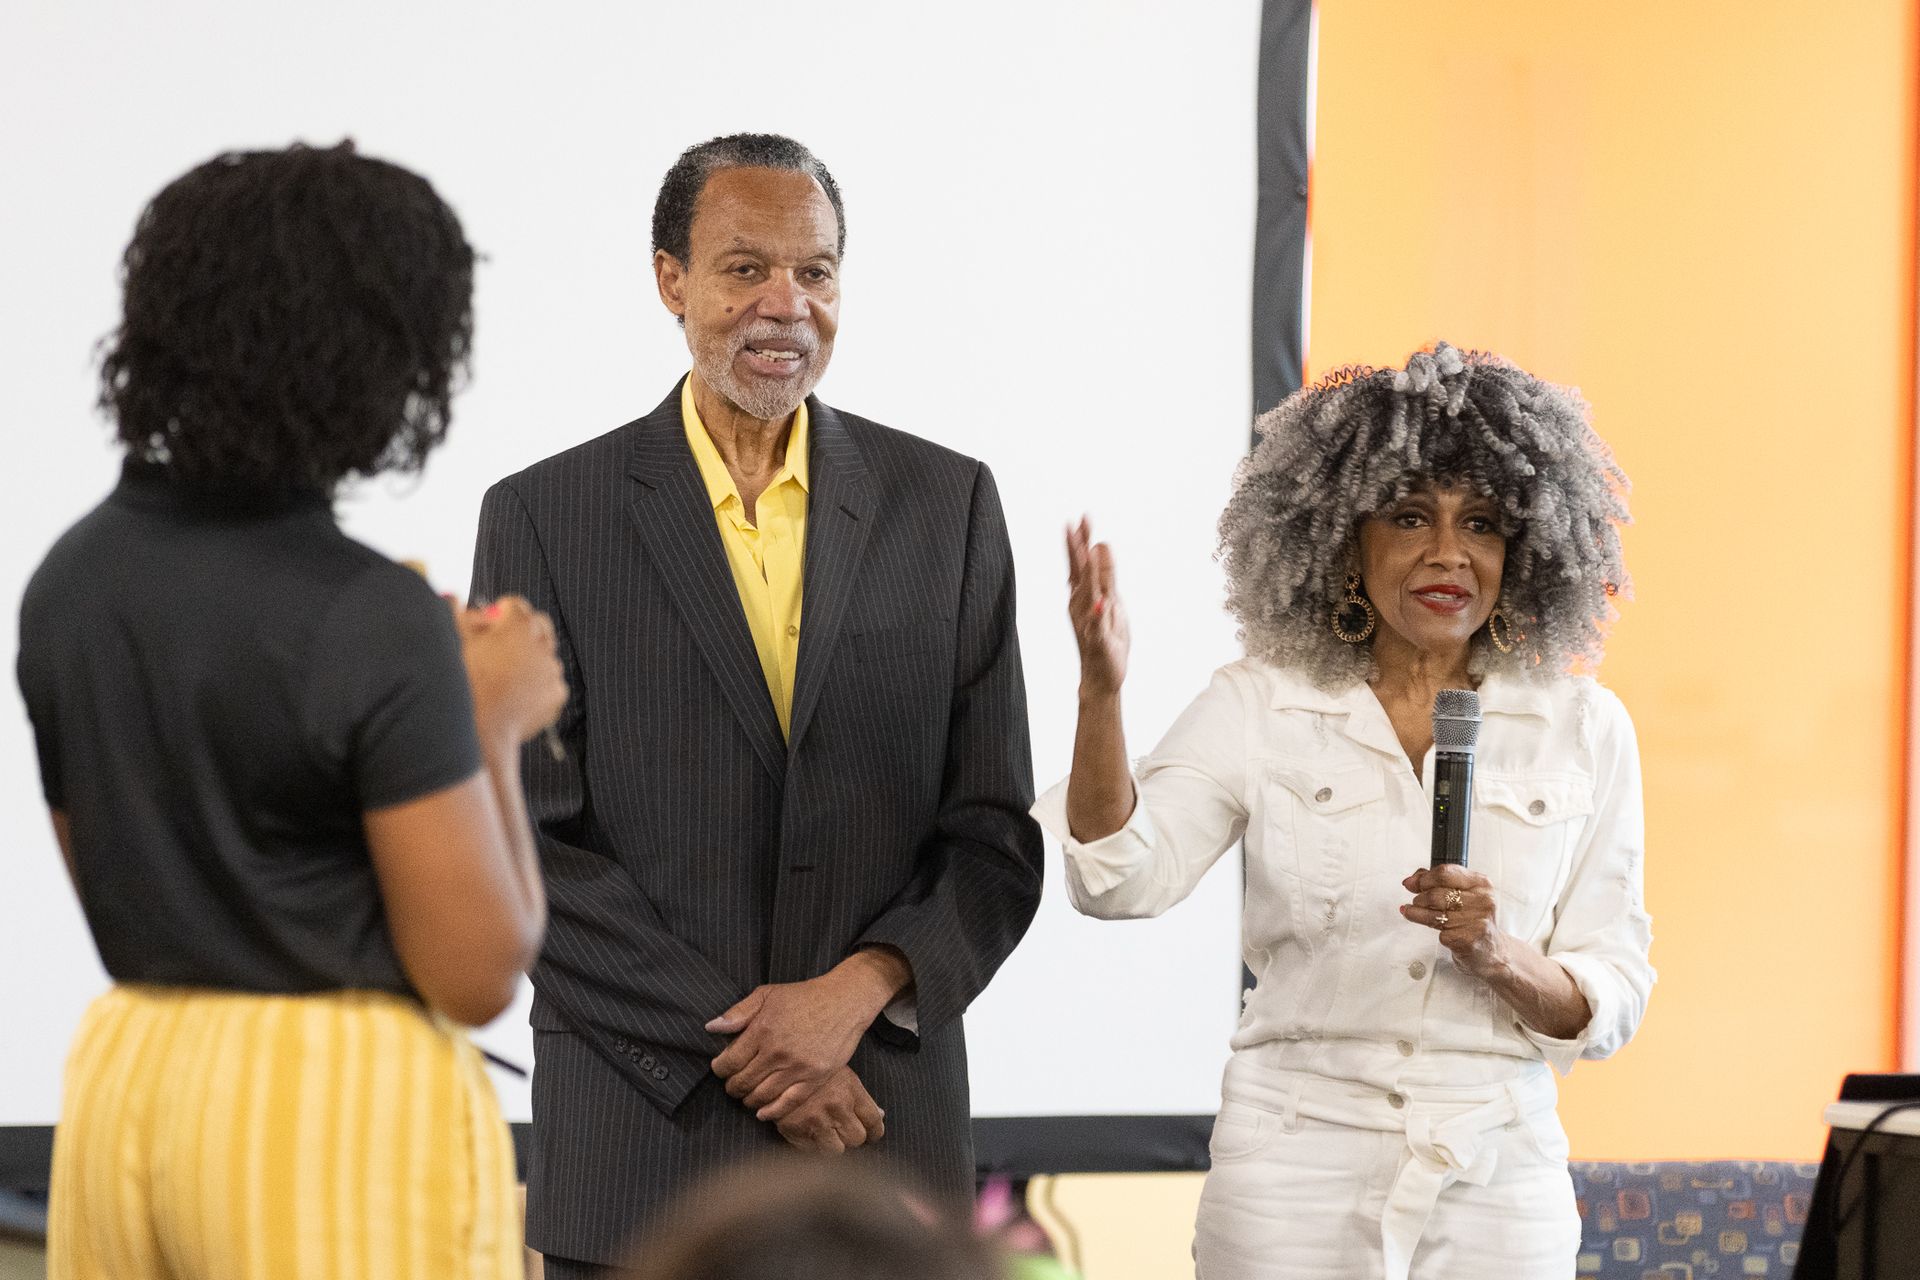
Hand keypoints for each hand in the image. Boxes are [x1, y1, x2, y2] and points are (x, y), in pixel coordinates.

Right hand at [456, 596, 567, 747]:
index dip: (498, 612)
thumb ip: (454, 615)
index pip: (514, 604)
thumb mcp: (454, 645)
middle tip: (501, 642)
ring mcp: (552, 669)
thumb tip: (452, 596)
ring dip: (530, 657)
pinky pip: (550, 681)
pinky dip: (538, 683)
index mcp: (516, 626)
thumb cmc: (463, 686)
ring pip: (545, 654)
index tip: (488, 623)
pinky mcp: (558, 693)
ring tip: (504, 673)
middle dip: (521, 628)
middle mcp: (540, 644)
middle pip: (538, 624)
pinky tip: (516, 693)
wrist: (479, 731)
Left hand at [706, 955, 903, 1112]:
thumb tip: (711, 1028)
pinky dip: (772, 1112)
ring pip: (762, 1096)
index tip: (720, 1069)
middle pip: (743, 1082)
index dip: (719, 1070)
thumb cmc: (804, 996)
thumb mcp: (767, 994)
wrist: (844, 1001)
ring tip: (748, 1095)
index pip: (729, 1062)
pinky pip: (788, 1103)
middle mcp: (778, 1052)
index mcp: (763, 1030)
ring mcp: (797, 1068)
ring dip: (749, 1100)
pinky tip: (763, 1112)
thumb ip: (738, 1012)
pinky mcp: (815, 1078)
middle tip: (733, 1085)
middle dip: (732, 1087)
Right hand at [774, 1066, 884, 1153]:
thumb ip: (860, 1096)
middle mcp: (835, 1106)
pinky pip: (811, 1150)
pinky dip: (812, 1145)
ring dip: (833, 1144)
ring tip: (826, 1134)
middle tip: (845, 1131)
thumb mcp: (839, 1072)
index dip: (875, 1132)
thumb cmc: (810, 1066)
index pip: (874, 1121)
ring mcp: (815, 1120)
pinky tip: (808, 1133)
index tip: (872, 1135)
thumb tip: (881, 1115)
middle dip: (852, 1136)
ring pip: (837, 1150)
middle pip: (857, 1138)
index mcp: (850, 1090)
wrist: (773, 1063)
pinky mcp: (794, 1130)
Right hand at [1066, 517, 1128, 696]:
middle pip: (1081, 572)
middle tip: (1075, 523)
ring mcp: (1088, 622)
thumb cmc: (1105, 639)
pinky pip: (1097, 627)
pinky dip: (1098, 616)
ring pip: (1089, 593)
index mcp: (1086, 595)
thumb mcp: (1109, 602)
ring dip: (1090, 573)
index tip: (1081, 518)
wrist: (1100, 678)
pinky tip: (1100, 604)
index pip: (1083, 563)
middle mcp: (1083, 605)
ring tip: (1090, 551)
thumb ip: (1104, 575)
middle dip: (1079, 548)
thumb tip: (1100, 544)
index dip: (1082, 541)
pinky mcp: (1098, 641)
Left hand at [1400, 865, 1508, 980]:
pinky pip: (1439, 932)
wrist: (1491, 950)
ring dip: (1417, 913)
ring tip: (1412, 913)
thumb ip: (1438, 882)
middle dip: (1419, 898)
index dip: (1423, 879)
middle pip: (1436, 894)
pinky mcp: (1468, 939)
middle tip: (1416, 902)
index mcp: (1481, 884)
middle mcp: (1482, 901)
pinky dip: (1432, 930)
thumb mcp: (1463, 894)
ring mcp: (1476, 921)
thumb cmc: (1474, 919)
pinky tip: (1436, 930)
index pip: (1445, 873)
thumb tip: (1411, 880)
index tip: (1412, 884)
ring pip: (1434, 913)